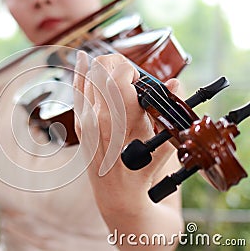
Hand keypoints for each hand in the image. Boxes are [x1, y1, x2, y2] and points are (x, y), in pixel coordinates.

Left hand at [73, 51, 180, 209]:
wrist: (118, 194)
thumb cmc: (144, 170)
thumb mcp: (164, 141)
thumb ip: (170, 108)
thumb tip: (174, 81)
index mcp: (123, 117)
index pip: (119, 72)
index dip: (131, 68)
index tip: (139, 78)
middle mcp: (100, 115)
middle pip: (101, 68)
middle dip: (117, 62)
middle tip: (129, 72)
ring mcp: (86, 120)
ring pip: (88, 76)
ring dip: (102, 67)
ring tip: (114, 70)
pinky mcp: (79, 124)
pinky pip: (76, 90)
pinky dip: (80, 73)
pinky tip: (82, 58)